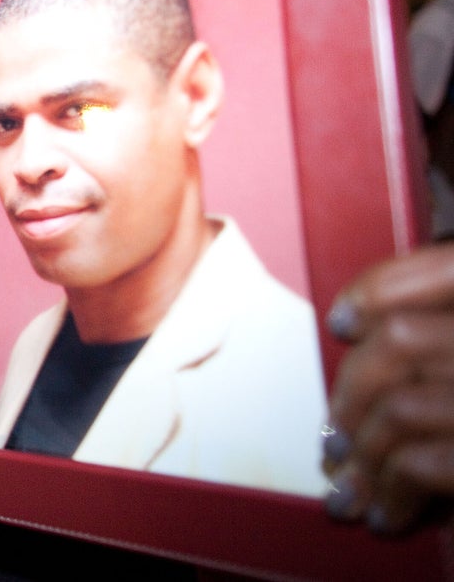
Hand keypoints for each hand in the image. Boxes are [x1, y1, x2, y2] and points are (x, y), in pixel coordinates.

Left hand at [323, 242, 453, 533]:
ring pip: (401, 409)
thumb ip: (451, 339)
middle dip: (351, 393)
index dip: (380, 289)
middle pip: (402, 343)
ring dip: (364, 453)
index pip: (447, 267)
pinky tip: (389, 511)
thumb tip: (364, 341)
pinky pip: (422, 462)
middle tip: (336, 435)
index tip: (345, 322)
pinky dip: (391, 491)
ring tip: (352, 485)